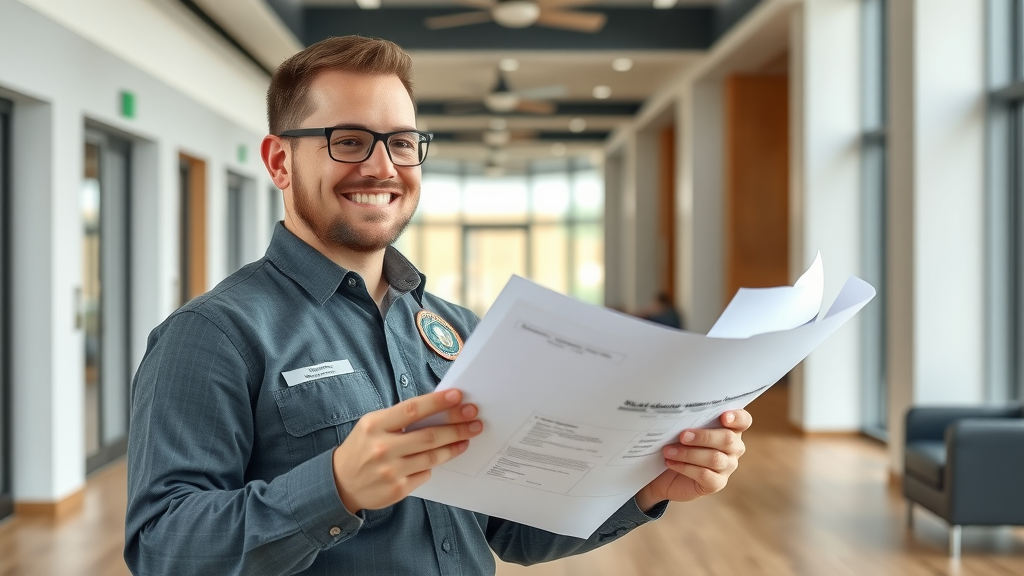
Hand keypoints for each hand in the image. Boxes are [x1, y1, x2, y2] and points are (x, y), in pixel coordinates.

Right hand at [332, 389, 482, 513]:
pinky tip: (443, 456)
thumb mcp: (372, 426)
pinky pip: (425, 473)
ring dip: (454, 445)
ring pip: (432, 457)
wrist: (341, 483)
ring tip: (468, 437)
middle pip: (428, 436)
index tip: (458, 396)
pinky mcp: (397, 489)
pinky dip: (434, 464)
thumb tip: (437, 408)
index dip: (437, 402)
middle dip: (456, 426)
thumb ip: (399, 418)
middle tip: (475, 418)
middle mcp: (382, 448)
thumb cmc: (362, 448)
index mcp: (375, 425)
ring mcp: (390, 471)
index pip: (412, 410)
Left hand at [635, 409, 751, 512]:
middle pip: (727, 439)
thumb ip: (689, 421)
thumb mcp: (683, 429)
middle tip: (682, 436)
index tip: (723, 417)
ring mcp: (727, 467)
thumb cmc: (678, 444)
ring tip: (669, 451)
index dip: (737, 417)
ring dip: (688, 453)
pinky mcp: (717, 483)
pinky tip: (671, 463)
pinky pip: (704, 474)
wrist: (667, 472)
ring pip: (714, 459)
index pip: (743, 420)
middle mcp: (734, 448)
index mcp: (730, 428)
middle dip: (703, 437)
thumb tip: (678, 414)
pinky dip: (685, 467)